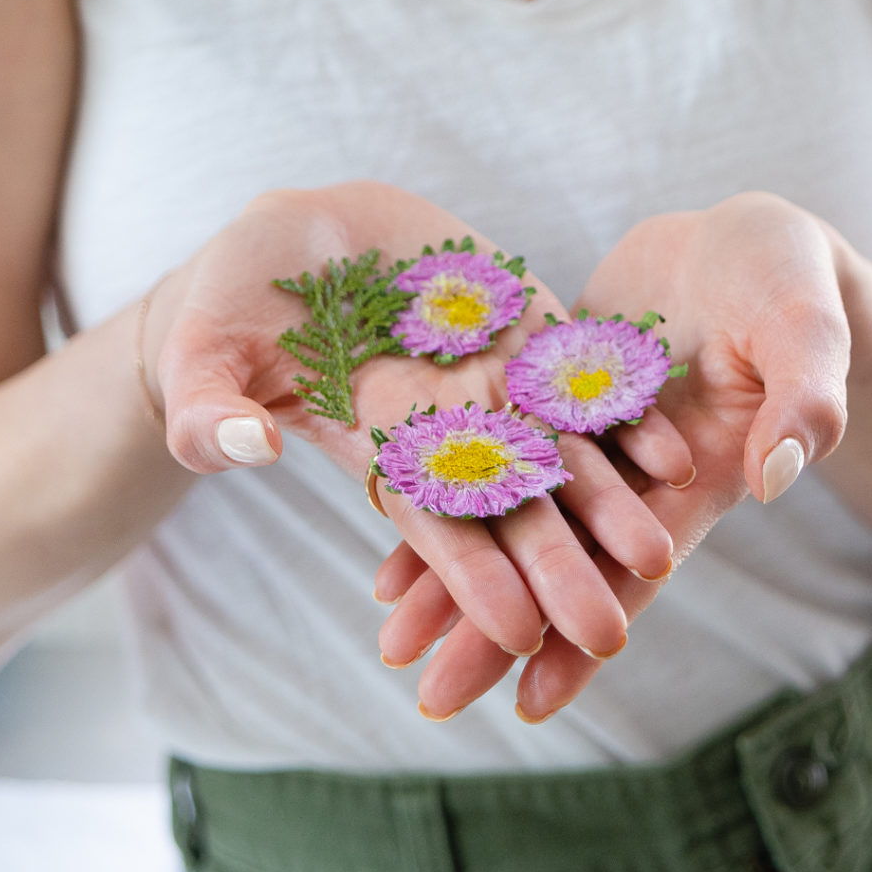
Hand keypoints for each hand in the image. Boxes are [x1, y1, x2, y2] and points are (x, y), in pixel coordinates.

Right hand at [145, 184, 676, 677]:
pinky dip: (620, 407)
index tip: (516, 633)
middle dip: (558, 567)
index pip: (431, 521)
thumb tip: (244, 448)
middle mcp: (441, 416)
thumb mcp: (200, 354)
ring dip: (608, 500)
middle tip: (609, 633)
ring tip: (658, 557)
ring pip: (558, 443)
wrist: (288, 238)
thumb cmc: (227, 307)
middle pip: (510, 503)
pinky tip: (671, 452)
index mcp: (373, 438)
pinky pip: (576, 364)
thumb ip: (211, 409)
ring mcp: (483, 363)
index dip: (471, 576)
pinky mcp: (511, 309)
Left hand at [372, 193, 849, 720]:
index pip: (636, 574)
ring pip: (515, 513)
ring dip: (460, 569)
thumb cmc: (792, 279)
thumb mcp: (808, 331)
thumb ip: (803, 400)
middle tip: (432, 695)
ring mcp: (587, 432)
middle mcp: (634, 473)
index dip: (587, 638)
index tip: (533, 702)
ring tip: (392, 636)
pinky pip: (494, 443)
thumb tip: (774, 476)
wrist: (744, 235)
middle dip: (498, 630)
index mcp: (699, 477)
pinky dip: (451, 478)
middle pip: (559, 562)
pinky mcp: (551, 385)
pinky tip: (388, 505)